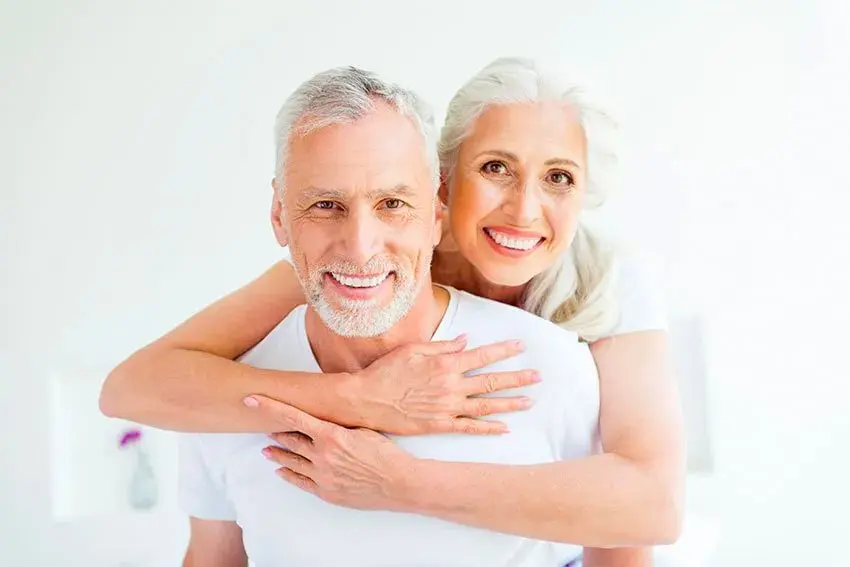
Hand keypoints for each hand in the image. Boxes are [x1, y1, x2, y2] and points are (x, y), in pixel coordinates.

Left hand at [261, 401, 413, 511]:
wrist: (399, 483)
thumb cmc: (385, 453)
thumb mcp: (363, 429)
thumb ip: (339, 424)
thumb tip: (325, 418)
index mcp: (331, 435)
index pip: (292, 417)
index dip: (270, 407)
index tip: (252, 399)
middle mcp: (322, 455)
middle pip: (290, 439)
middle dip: (275, 432)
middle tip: (264, 425)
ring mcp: (322, 476)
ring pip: (291, 461)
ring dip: (277, 453)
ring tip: (266, 448)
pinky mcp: (326, 492)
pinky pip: (300, 482)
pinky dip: (287, 474)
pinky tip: (280, 470)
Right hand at [353, 334, 539, 434]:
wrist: (365, 400)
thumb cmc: (386, 371)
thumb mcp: (412, 349)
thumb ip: (441, 345)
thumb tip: (465, 341)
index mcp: (445, 363)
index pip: (482, 355)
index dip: (503, 351)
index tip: (521, 346)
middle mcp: (451, 385)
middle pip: (492, 381)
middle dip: (517, 378)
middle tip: (538, 376)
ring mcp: (447, 407)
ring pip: (486, 406)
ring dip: (510, 403)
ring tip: (530, 401)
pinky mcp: (440, 425)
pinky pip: (470, 427)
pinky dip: (489, 428)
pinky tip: (504, 428)